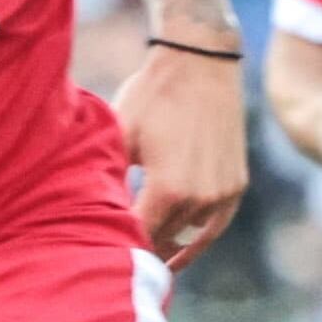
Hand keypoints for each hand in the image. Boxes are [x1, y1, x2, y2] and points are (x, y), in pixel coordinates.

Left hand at [116, 41, 250, 267]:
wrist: (201, 62)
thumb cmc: (153, 95)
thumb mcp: (119, 135)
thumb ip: (107, 177)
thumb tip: (85, 209)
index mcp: (168, 190)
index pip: (137, 235)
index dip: (116, 244)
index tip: (97, 252)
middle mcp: (200, 198)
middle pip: (163, 239)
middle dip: (138, 246)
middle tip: (114, 258)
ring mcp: (223, 194)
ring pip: (188, 236)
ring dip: (166, 245)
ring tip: (144, 259)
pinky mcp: (236, 185)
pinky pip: (215, 226)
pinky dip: (197, 241)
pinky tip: (179, 253)